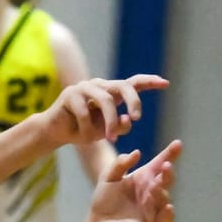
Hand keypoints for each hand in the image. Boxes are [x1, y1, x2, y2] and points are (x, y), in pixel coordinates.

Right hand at [42, 75, 166, 145]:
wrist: (56, 133)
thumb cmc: (83, 130)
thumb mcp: (105, 131)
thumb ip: (120, 126)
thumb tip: (129, 120)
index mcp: (111, 92)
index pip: (133, 83)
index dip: (149, 82)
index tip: (166, 83)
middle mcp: (100, 86)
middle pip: (123, 86)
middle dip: (133, 101)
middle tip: (137, 118)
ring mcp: (84, 87)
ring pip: (105, 101)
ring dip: (110, 122)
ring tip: (111, 139)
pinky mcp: (70, 94)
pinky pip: (85, 112)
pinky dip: (87, 129)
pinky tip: (82, 138)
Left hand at [86, 140, 181, 221]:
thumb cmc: (104, 199)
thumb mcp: (108, 177)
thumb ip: (120, 163)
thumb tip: (137, 153)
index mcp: (144, 177)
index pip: (159, 163)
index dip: (170, 153)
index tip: (178, 143)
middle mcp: (151, 190)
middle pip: (166, 178)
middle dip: (168, 171)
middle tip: (166, 165)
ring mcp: (153, 206)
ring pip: (165, 196)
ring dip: (161, 191)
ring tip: (154, 187)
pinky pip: (166, 218)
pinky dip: (168, 213)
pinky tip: (168, 207)